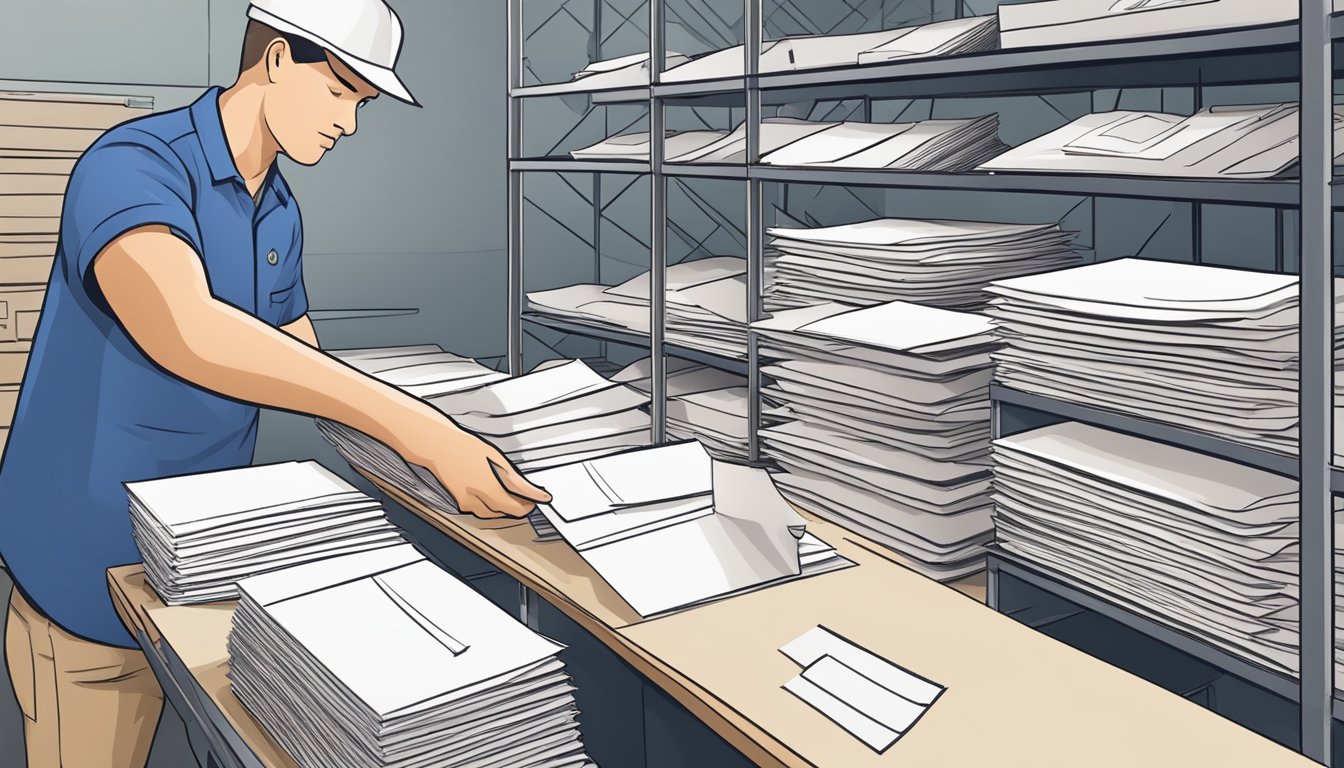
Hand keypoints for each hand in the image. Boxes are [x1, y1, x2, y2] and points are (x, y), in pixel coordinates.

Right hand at [396, 411, 550, 518]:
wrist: (438, 446)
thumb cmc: (465, 447)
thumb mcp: (495, 459)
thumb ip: (514, 479)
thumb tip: (533, 491)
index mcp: (492, 488)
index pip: (518, 506)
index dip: (531, 504)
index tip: (540, 500)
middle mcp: (479, 499)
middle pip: (506, 511)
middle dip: (518, 506)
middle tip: (527, 500)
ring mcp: (467, 502)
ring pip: (491, 513)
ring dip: (503, 508)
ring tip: (511, 497)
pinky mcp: (459, 501)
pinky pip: (478, 509)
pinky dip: (488, 505)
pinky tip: (491, 494)